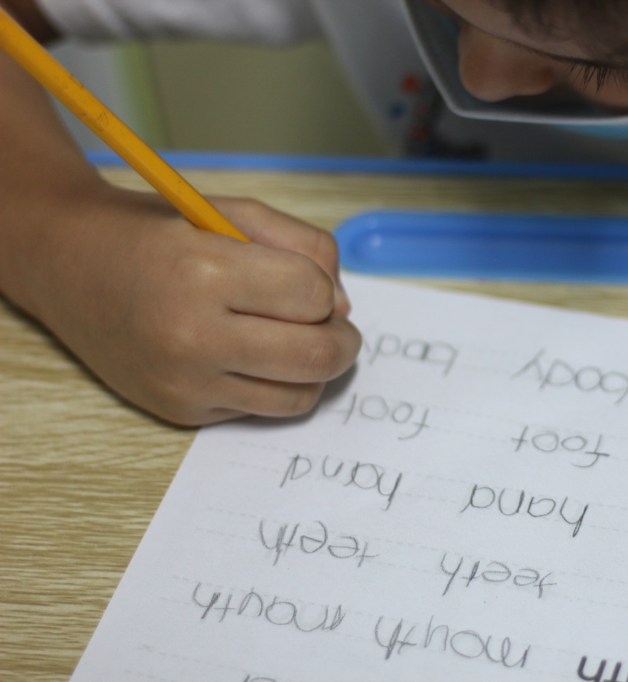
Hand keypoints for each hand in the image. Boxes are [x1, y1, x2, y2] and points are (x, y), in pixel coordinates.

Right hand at [21, 186, 359, 424]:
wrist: (71, 266)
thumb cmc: (161, 233)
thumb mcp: (234, 214)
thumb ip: (304, 249)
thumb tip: (344, 308)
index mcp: (205, 272)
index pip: (313, 296)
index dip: (324, 288)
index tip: (308, 283)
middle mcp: (193, 336)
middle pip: (317, 356)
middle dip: (343, 340)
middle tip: (334, 326)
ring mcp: (185, 381)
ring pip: (300, 395)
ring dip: (315, 370)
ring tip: (298, 341)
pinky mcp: (181, 411)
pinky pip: (262, 410)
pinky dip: (273, 385)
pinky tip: (253, 357)